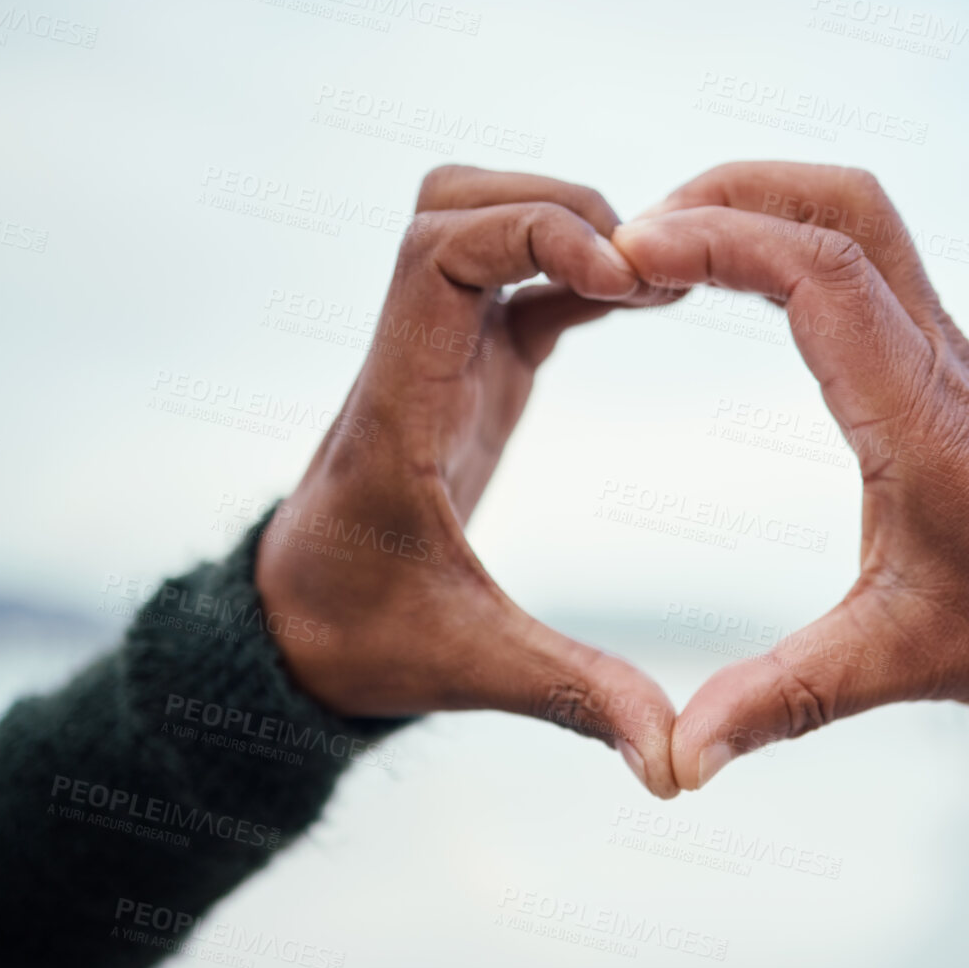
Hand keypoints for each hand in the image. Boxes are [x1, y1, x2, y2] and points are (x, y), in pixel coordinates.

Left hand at [256, 165, 680, 797]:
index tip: (617, 277)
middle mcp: (410, 360)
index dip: (530, 233)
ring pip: (480, 220)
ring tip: (657, 280)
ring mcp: (438, 357)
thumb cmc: (361, 640)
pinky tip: (650, 300)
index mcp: (396, 408)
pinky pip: (522, 280)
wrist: (294, 633)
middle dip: (553, 207)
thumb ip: (577, 697)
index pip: (436, 256)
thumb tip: (674, 765)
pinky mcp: (467, 370)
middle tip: (645, 271)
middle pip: (452, 202)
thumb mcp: (474, 668)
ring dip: (564, 224)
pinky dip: (581, 268)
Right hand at [613, 162, 968, 789]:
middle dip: (733, 194)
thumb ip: (778, 702)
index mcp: (917, 413)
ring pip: (859, 217)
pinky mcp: (942, 357)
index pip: (820, 273)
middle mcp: (934, 357)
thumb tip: (678, 764)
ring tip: (675, 247)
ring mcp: (944, 345)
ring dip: (764, 206)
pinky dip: (789, 241)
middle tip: (639, 237)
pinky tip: (739, 283)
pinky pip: (865, 256)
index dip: (721, 242)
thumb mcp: (894, 661)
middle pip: (843, 205)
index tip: (633, 252)